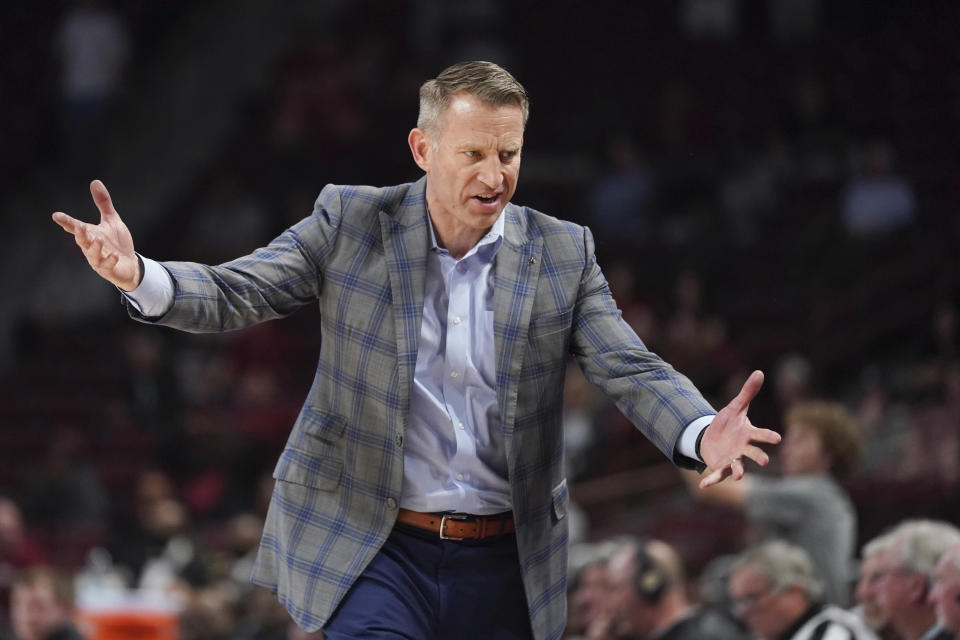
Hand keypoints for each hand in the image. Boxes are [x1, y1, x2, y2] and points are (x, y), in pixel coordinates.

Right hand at [52, 180, 140, 291]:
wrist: (129, 264)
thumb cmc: (117, 242)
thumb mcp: (112, 220)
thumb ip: (103, 203)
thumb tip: (95, 182)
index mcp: (90, 234)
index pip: (75, 227)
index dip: (66, 221)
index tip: (56, 215)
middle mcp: (91, 247)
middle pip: (82, 241)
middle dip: (80, 234)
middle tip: (79, 226)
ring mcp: (99, 259)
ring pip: (93, 254)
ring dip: (95, 247)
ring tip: (98, 239)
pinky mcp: (109, 269)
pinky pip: (107, 265)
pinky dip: (110, 260)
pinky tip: (114, 255)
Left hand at [698, 370, 780, 487]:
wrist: (713, 438)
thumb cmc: (729, 423)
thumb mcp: (735, 406)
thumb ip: (747, 392)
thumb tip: (759, 372)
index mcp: (749, 434)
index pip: (761, 435)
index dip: (768, 436)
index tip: (777, 438)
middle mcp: (744, 449)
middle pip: (754, 454)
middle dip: (759, 456)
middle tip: (765, 460)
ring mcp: (733, 460)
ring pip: (739, 467)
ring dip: (739, 471)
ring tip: (740, 476)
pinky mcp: (721, 467)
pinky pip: (717, 475)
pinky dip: (711, 480)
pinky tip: (703, 485)